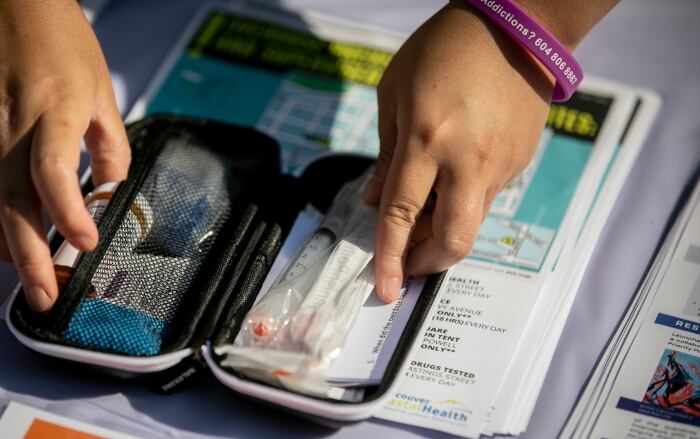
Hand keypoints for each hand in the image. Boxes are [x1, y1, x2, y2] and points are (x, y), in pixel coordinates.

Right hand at [0, 0, 129, 310]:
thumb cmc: (56, 38)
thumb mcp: (101, 90)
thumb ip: (110, 145)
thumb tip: (112, 191)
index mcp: (50, 114)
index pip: (54, 178)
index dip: (70, 217)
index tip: (84, 246)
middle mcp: (4, 124)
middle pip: (12, 207)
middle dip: (29, 261)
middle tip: (43, 296)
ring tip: (21, 270)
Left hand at [365, 1, 554, 301]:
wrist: (513, 29)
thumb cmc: (442, 50)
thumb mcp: (394, 94)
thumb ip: (386, 156)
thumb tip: (377, 202)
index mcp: (427, 139)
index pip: (402, 215)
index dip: (390, 258)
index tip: (383, 289)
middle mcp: (466, 160)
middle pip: (453, 239)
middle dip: (427, 263)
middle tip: (408, 264)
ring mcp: (499, 163)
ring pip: (471, 222)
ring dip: (442, 232)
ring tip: (423, 211)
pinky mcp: (519, 161)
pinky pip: (486, 196)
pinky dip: (461, 202)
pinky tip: (451, 177)